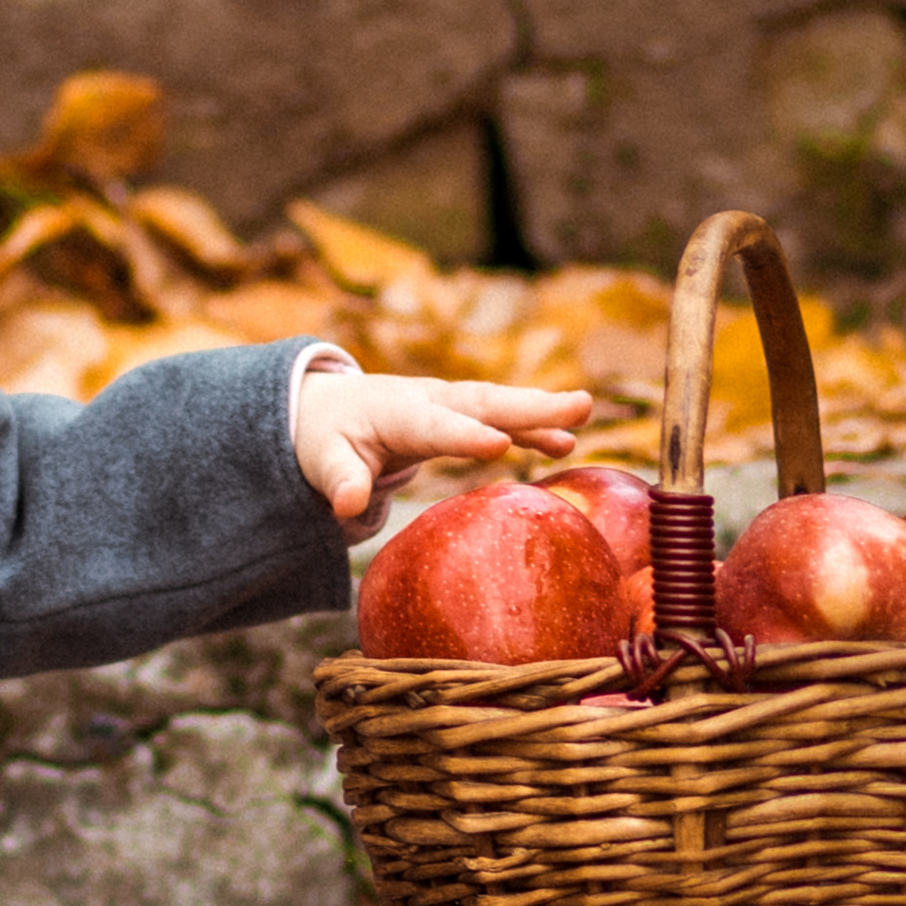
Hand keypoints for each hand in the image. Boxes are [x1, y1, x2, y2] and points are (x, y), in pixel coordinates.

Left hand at [296, 366, 590, 540]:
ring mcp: (448, 402)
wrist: (331, 409)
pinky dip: (532, 429)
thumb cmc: (328, 439)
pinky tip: (566, 446)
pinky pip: (500, 419)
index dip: (464, 435)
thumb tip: (345, 507)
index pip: (434, 425)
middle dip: (527, 406)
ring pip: (498, 404)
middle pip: (482, 402)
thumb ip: (340, 481)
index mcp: (395, 412)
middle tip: (575, 406)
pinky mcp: (460, 414)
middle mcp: (428, 398)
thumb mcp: (323, 462)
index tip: (499, 445)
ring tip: (582, 416)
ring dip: (540, 411)